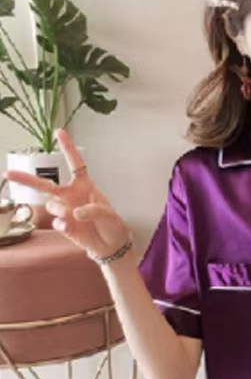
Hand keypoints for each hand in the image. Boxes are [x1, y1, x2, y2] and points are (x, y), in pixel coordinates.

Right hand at [2, 129, 130, 258]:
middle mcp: (71, 196)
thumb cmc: (113, 225)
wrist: (111, 246)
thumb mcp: (109, 214)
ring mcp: (65, 211)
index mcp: (85, 186)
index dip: (68, 148)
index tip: (59, 132)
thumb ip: (94, 210)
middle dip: (26, 179)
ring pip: (51, 205)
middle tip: (8, 174)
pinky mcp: (63, 226)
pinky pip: (56, 222)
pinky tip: (70, 227)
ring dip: (60, 210)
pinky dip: (62, 224)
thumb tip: (75, 212)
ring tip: (75, 217)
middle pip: (46, 184)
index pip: (75, 164)